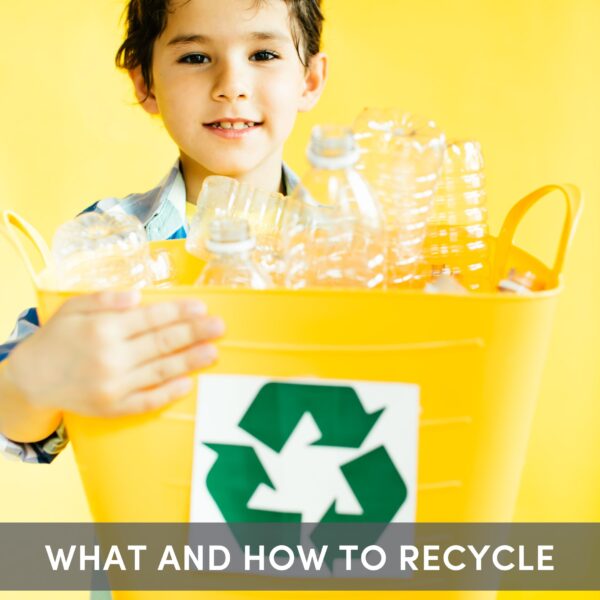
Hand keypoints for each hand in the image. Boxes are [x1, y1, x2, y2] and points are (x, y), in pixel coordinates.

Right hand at [5, 290, 223, 416]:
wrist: (30, 381)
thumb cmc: (56, 339)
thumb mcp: (72, 308)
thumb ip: (105, 299)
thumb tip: (138, 296)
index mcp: (103, 329)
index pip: (150, 318)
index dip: (178, 312)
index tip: (201, 307)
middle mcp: (111, 357)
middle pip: (161, 343)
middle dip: (194, 333)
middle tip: (219, 327)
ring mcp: (114, 385)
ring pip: (160, 371)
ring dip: (190, 361)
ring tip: (213, 351)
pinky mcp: (113, 408)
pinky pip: (146, 402)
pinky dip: (168, 393)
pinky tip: (188, 383)